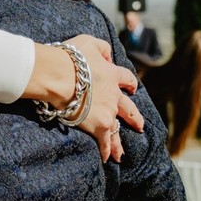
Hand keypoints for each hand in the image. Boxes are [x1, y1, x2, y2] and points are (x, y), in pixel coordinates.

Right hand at [64, 35, 143, 162]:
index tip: (132, 87)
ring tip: (122, 153)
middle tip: (140, 125)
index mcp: (112, 74)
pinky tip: (107, 158)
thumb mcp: (88, 42)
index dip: (129, 83)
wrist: (60, 76)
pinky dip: (106, 150)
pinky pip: (105, 141)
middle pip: (128, 108)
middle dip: (134, 117)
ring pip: (117, 130)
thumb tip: (109, 55)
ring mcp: (108, 112)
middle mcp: (114, 96)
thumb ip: (102, 47)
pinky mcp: (98, 126)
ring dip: (120, 141)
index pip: (126, 79)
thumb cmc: (71, 57)